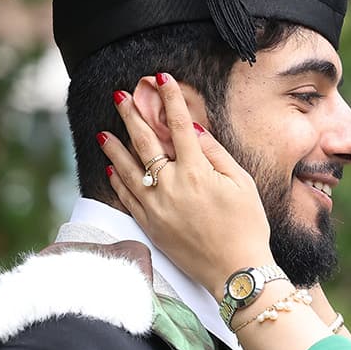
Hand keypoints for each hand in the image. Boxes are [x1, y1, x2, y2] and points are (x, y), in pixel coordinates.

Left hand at [99, 73, 272, 294]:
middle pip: (145, 142)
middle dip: (131, 115)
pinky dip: (117, 181)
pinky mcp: (150, 226)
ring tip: (104, 131)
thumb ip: (214, 153)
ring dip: (114, 147)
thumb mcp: (241, 184)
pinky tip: (111, 169)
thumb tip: (193, 128)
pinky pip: (127, 198)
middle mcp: (171, 186)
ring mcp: (156, 207)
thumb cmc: (246, 226)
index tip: (161, 78)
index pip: (179, 125)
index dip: (170, 99)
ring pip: (127, 170)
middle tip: (119, 96)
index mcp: (196, 171)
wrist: (235, 271)